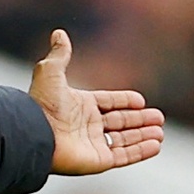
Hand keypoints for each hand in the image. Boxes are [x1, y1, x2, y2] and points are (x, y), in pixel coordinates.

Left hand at [29, 29, 164, 174]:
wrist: (34, 133)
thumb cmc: (41, 104)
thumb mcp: (50, 72)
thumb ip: (60, 54)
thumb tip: (58, 32)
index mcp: (78, 106)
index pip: (107, 103)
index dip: (124, 101)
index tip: (141, 101)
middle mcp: (86, 125)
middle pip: (119, 122)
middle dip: (139, 120)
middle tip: (159, 118)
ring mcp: (92, 144)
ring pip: (124, 139)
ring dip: (143, 135)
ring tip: (160, 132)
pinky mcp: (97, 161)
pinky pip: (124, 156)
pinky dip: (141, 151)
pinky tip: (156, 145)